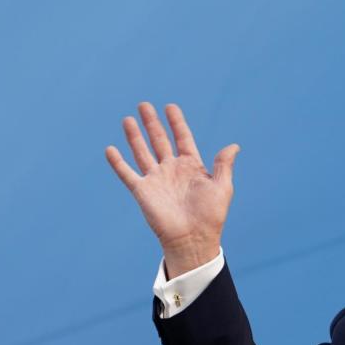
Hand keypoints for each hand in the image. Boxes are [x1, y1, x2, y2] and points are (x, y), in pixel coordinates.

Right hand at [105, 102, 239, 277]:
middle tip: (144, 105)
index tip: (170, 107)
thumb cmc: (210, 216)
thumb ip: (224, 165)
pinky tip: (110, 149)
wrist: (193, 239)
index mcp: (191, 167)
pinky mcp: (143, 191)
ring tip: (128, 119)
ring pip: (142, 152)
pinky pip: (127, 174)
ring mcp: (156, 180)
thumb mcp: (222, 187)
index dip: (177, 123)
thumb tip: (234, 146)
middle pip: (160, 141)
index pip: (182, 139)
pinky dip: (118, 162)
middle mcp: (172, 170)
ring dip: (135, 136)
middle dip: (152, 123)